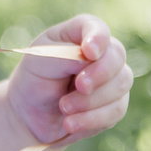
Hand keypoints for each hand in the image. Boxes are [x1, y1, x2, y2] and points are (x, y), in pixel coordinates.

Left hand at [6, 15, 130, 147]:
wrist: (31, 115)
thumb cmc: (35, 80)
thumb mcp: (40, 62)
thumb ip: (65, 56)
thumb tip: (91, 59)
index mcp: (79, 34)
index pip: (97, 27)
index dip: (98, 38)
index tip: (89, 52)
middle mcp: (102, 53)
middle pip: (117, 55)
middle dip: (99, 73)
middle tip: (79, 86)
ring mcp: (112, 78)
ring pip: (120, 84)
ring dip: (91, 100)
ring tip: (64, 108)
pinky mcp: (115, 104)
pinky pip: (116, 110)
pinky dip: (92, 119)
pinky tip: (70, 124)